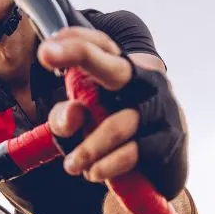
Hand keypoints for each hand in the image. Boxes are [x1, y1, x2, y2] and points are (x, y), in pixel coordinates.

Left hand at [39, 27, 187, 199]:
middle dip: (79, 55)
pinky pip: (133, 152)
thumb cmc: (116, 133)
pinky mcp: (170, 138)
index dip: (73, 41)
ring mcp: (161, 108)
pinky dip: (108, 165)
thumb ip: (65, 118)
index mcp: (123, 70)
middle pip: (114, 67)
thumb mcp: (84, 123)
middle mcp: (145, 82)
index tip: (44, 48)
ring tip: (72, 165)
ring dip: (89, 149)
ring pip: (117, 124)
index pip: (100, 45)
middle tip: (45, 54)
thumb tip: (73, 115)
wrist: (164, 163)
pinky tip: (95, 172)